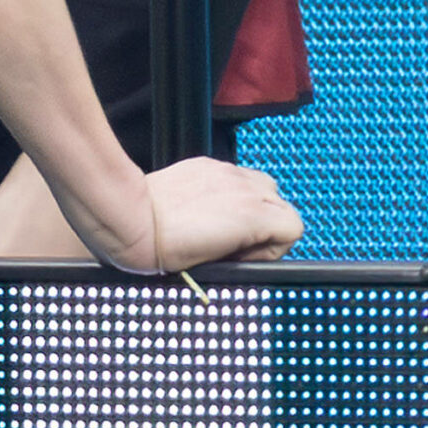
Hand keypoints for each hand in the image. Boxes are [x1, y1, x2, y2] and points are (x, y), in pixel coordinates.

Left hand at [136, 158, 302, 267]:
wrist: (133, 219)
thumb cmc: (167, 247)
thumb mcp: (217, 262)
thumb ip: (247, 250)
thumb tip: (251, 252)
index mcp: (253, 215)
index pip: (294, 227)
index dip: (273, 248)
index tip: (246, 257)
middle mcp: (245, 188)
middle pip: (280, 206)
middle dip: (263, 227)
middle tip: (234, 245)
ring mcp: (226, 172)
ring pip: (261, 187)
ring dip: (250, 207)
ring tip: (222, 226)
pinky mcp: (207, 164)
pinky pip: (233, 177)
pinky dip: (227, 193)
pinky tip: (205, 209)